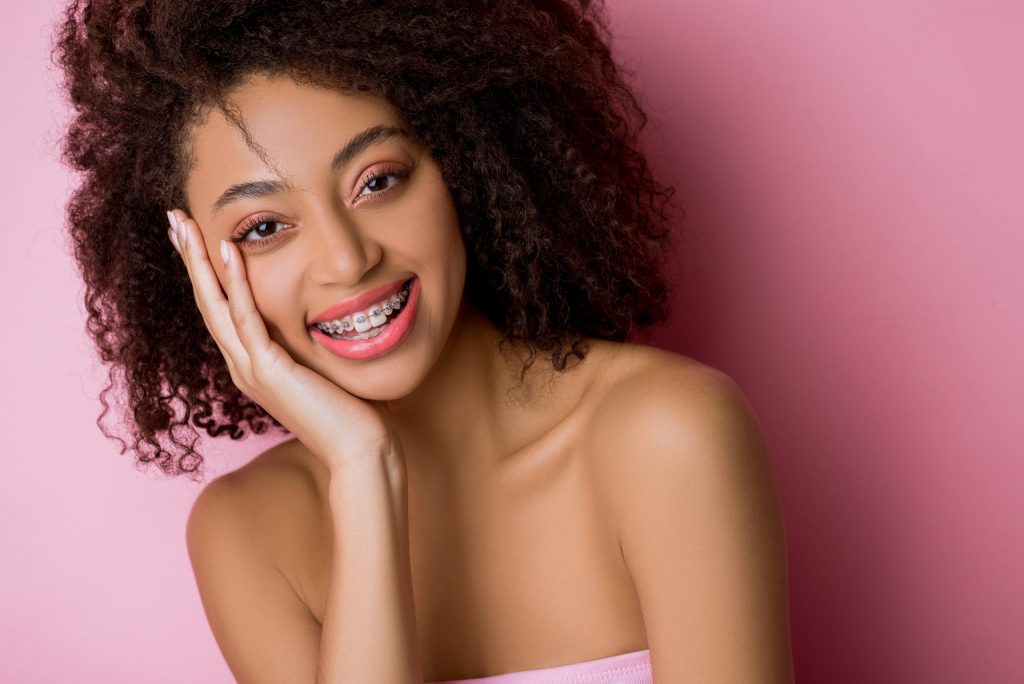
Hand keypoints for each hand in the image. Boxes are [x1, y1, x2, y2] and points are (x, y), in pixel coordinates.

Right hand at [166, 209, 402, 476]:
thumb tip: (322, 318)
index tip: (196, 238)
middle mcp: (243, 366)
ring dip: (199, 262)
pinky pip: (246, 318)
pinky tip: (227, 250)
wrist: (358, 451)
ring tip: (183, 224)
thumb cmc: (350, 413)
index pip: (222, 310)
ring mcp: (251, 369)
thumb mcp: (321, 369)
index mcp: (254, 365)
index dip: (207, 273)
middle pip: (207, 302)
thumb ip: (309, 345)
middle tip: (173, 219)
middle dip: (190, 259)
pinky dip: (234, 283)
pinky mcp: (269, 370)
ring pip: (215, 305)